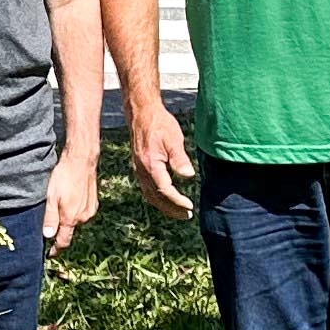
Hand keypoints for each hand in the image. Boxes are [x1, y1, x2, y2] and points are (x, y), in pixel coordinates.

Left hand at [43, 145, 99, 250]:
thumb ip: (50, 218)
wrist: (82, 160)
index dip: (56, 249)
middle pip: (69, 230)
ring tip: (60, 202)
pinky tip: (70, 196)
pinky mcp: (94, 203)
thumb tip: (48, 236)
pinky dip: (75, 209)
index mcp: (71, 218)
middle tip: (50, 217)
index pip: (63, 241)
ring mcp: (90, 210)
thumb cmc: (64, 177)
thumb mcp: (51, 197)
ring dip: (68, 217)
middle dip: (60, 228)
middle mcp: (83, 218)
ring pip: (75, 220)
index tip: (50, 254)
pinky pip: (82, 212)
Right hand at [127, 95, 196, 219]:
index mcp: (150, 165)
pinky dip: (158, 198)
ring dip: (165, 206)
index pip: (164, 190)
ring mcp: (139, 170)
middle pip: (156, 198)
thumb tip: (188, 176)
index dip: (177, 201)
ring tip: (180, 212)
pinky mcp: (140, 168)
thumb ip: (180, 158)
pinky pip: (148, 189)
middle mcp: (142, 171)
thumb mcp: (173, 139)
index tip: (190, 206)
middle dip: (172, 209)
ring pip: (150, 195)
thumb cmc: (159, 123)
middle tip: (187, 216)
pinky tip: (167, 199)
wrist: (142, 113)